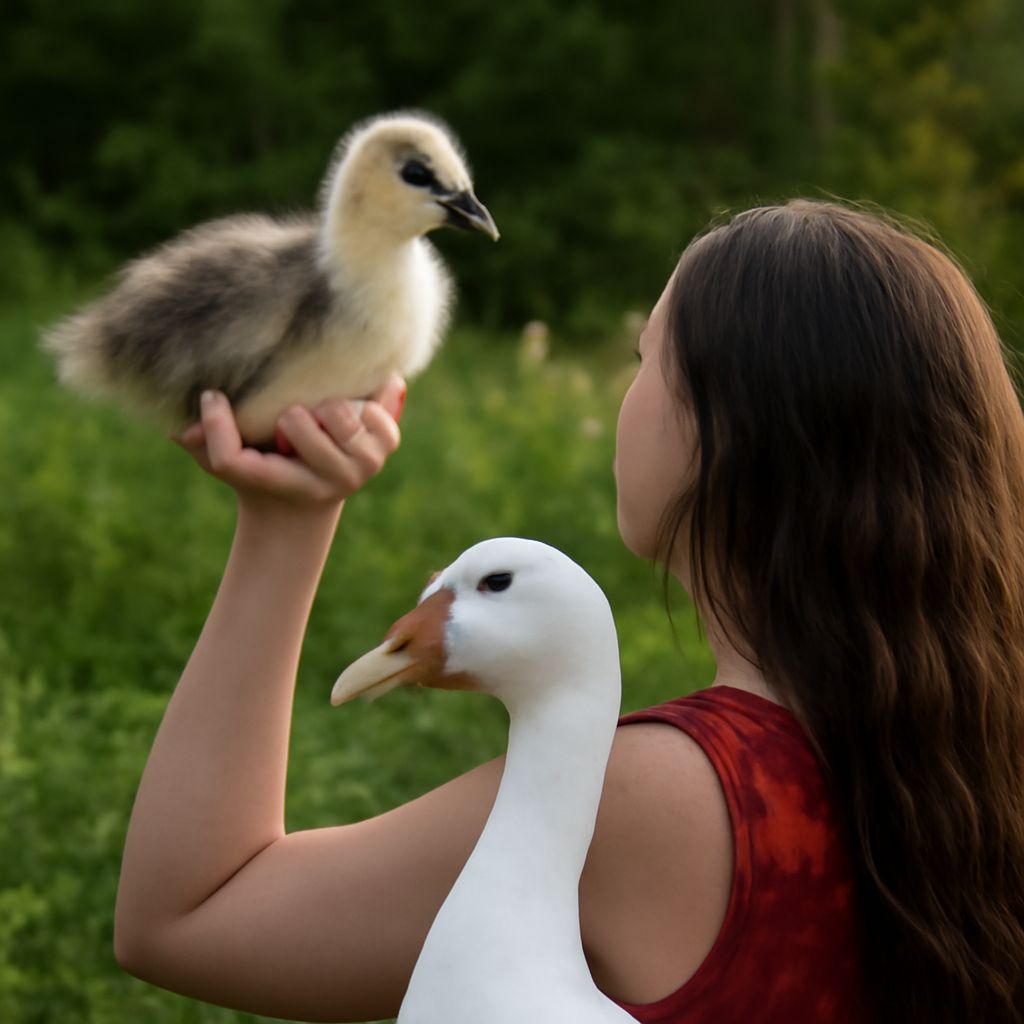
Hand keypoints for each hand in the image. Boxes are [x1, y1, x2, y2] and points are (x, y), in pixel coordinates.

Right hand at [174, 374, 404, 513]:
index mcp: (287, 486)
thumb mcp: (234, 462)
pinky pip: (380, 406)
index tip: (213, 397)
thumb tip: (188, 417)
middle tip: (287, 413)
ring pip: (336, 411)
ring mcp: (366, 464)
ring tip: (318, 405)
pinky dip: (368, 393)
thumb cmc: (265, 468)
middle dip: (285, 413)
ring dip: (322, 402)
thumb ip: (206, 443)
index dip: (218, 427)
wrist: (311, 498)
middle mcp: (333, 480)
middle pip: (295, 422)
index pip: (238, 460)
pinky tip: (352, 393)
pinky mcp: (388, 443)